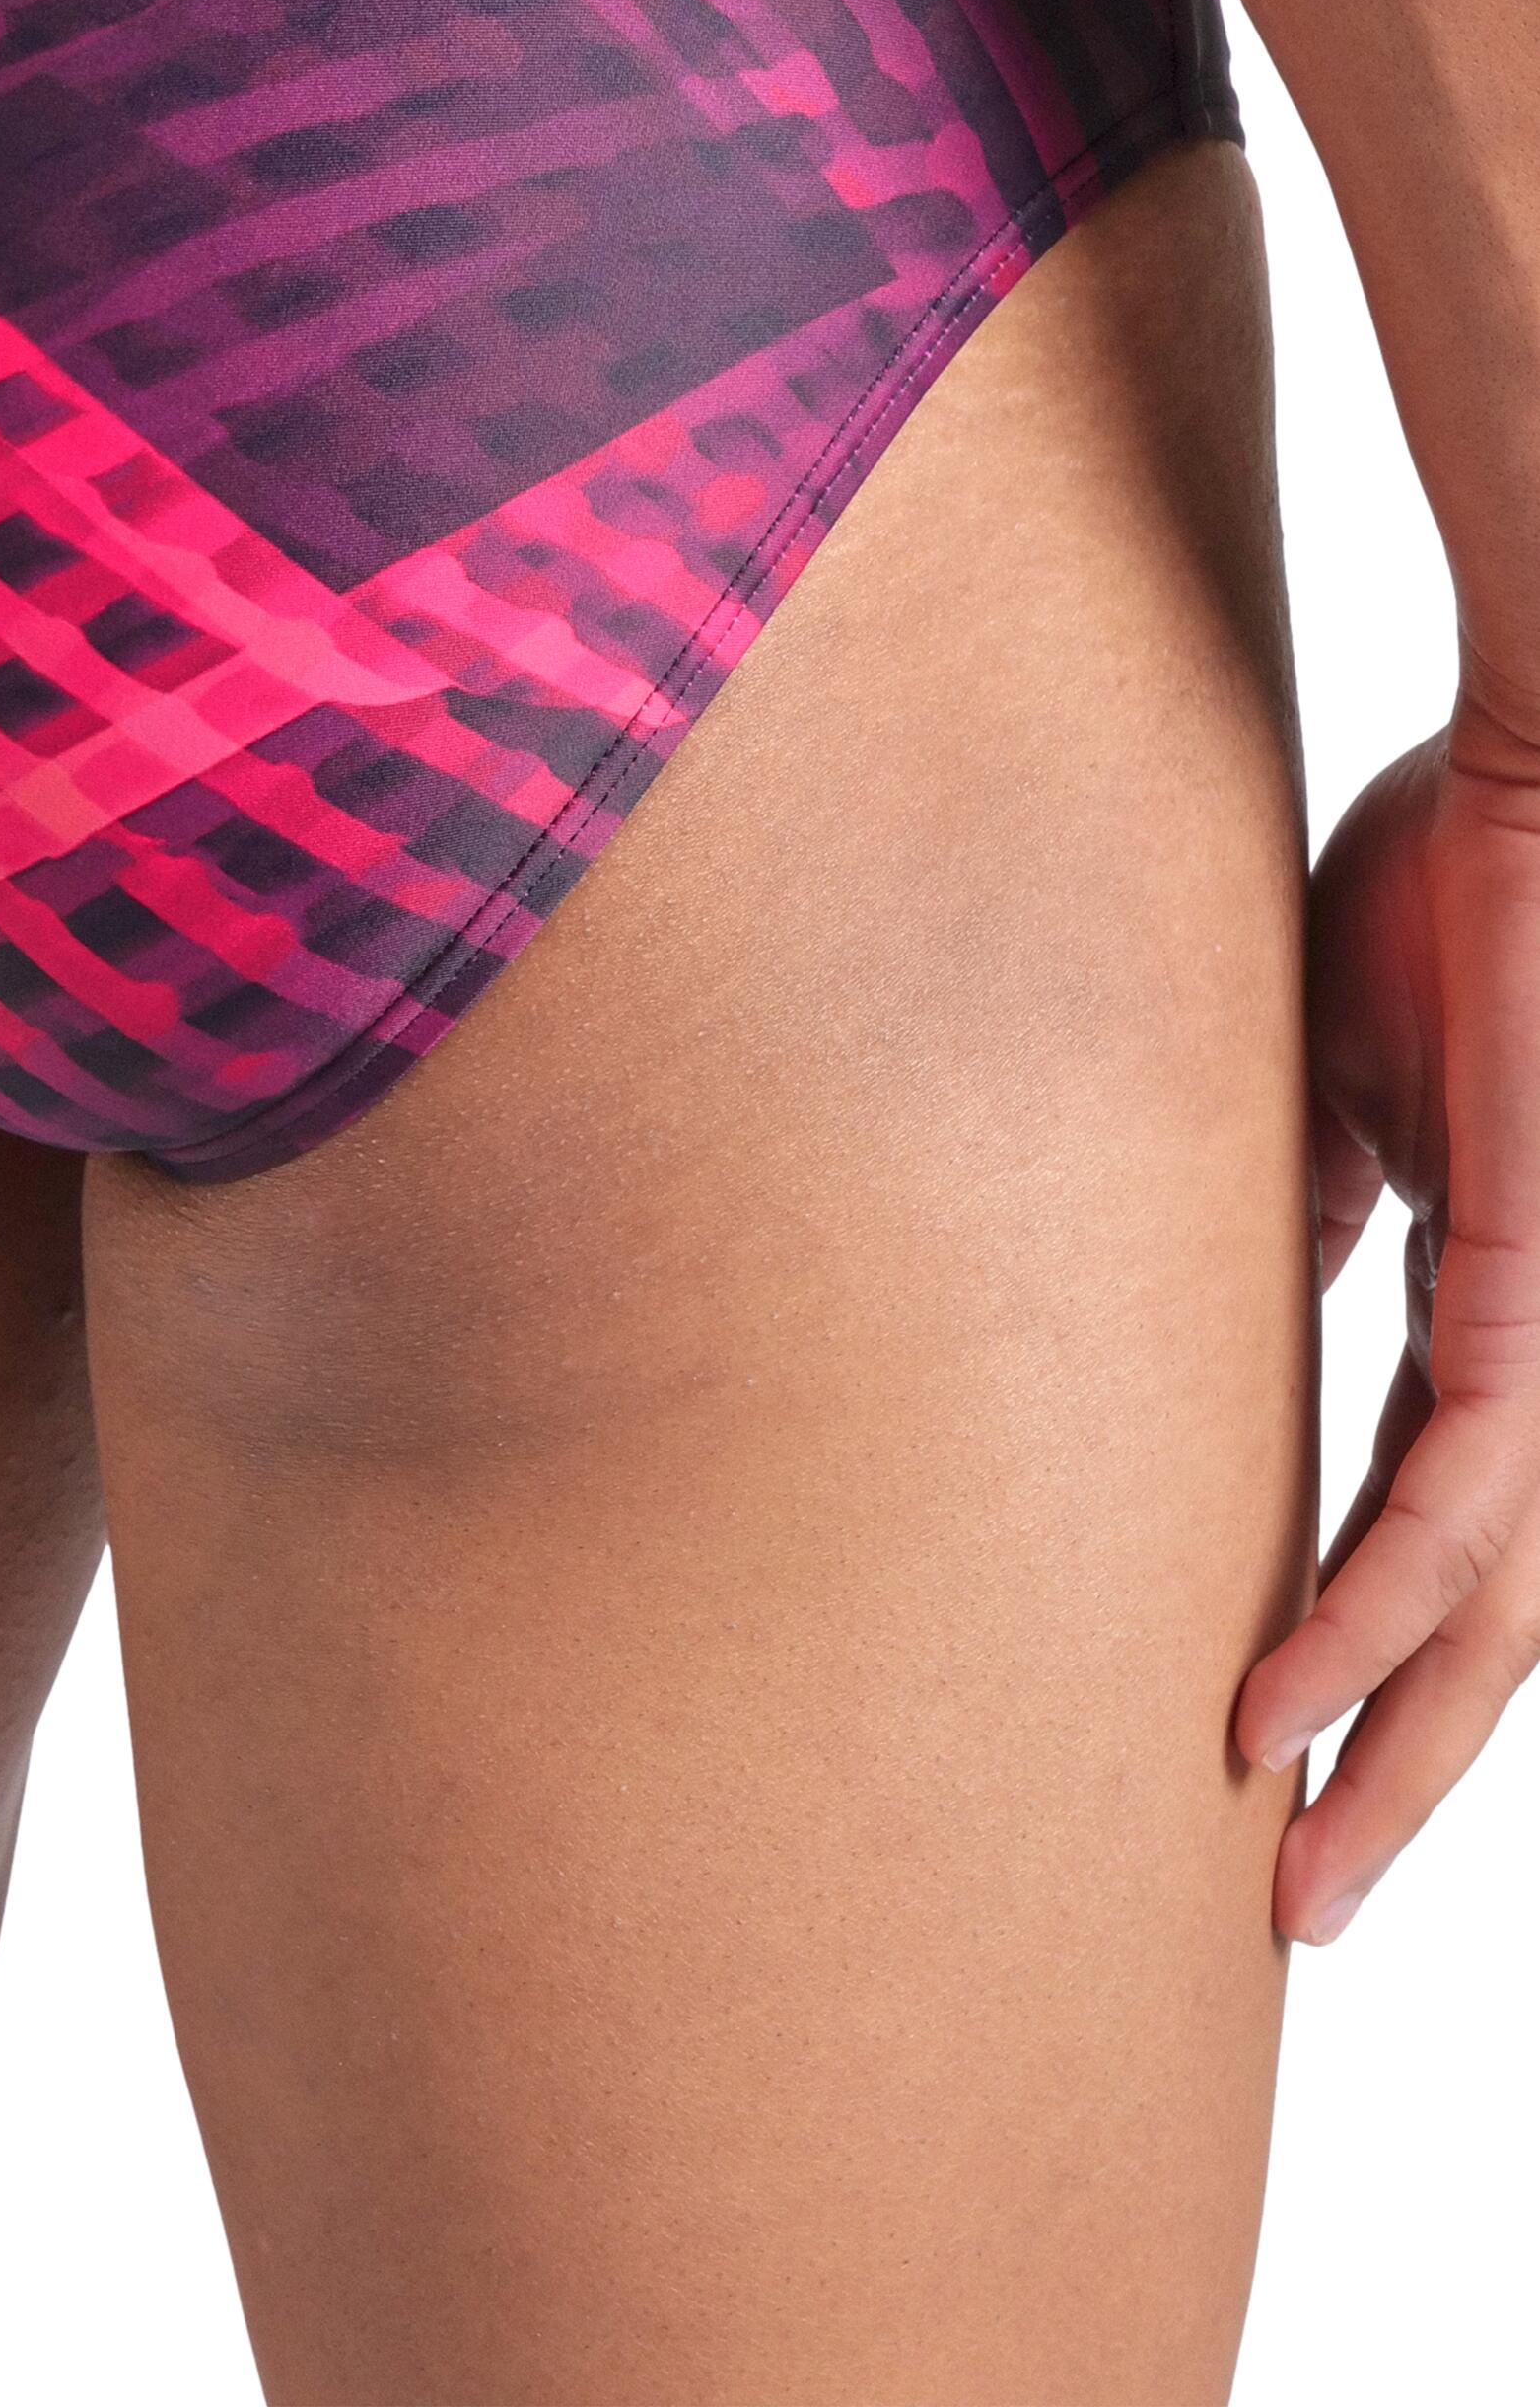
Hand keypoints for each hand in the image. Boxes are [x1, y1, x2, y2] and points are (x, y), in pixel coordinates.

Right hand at [1238, 686, 1539, 1940]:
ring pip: (1493, 1609)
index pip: (1434, 1513)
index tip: (1267, 1715)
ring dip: (1392, 1749)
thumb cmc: (1463, 875)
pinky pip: (1456, 1509)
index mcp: (1505, 1296)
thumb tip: (1271, 1268)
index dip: (1364, 1630)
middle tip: (1302, 1896)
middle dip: (1403, 1764)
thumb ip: (1324, 1197)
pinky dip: (1367, 1616)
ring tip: (1297, 1872)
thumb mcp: (1348, 1074)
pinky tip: (1285, 1700)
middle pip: (1491, 1613)